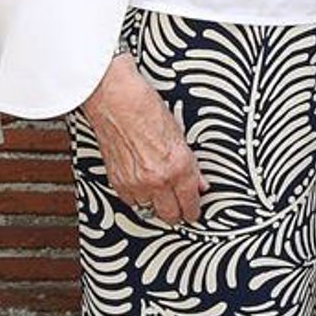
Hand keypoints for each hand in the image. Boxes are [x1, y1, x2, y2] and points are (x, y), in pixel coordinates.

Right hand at [80, 54, 205, 224]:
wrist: (115, 100)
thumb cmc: (146, 108)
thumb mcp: (179, 135)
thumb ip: (191, 166)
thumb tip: (199, 182)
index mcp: (179, 167)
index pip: (190, 205)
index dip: (193, 211)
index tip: (193, 211)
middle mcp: (158, 179)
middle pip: (170, 216)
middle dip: (177, 213)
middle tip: (179, 207)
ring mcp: (136, 183)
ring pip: (149, 211)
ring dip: (155, 204)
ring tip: (159, 191)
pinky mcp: (117, 182)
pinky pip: (131, 201)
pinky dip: (137, 197)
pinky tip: (142, 184)